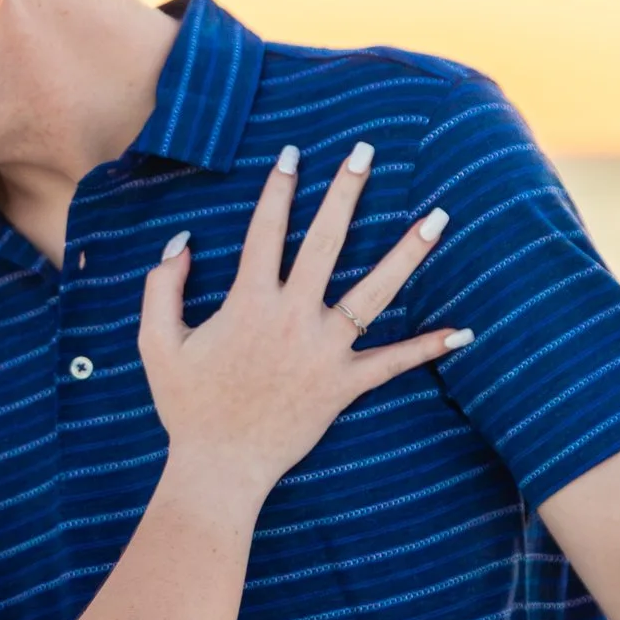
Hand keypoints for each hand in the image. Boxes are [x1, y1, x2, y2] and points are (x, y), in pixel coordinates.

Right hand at [137, 144, 467, 499]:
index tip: (292, 153)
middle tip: (365, 151)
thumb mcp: (155, 342)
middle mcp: (291, 317)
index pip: (265, 231)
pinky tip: (464, 331)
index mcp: (248, 302)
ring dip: (408, 252)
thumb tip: (182, 243)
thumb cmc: (186, 405)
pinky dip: (428, 348)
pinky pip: (392, 363)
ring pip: (374, 292)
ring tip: (439, 216)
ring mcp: (323, 351)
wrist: (219, 467)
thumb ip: (162, 286)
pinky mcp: (343, 385)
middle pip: (326, 242)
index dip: (278, 188)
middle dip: (346, 192)